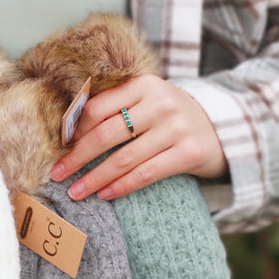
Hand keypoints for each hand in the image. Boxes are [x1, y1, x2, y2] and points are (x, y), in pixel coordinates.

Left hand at [49, 74, 227, 200]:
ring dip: (95, 178)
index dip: (75, 130)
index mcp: (143, 84)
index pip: (98, 107)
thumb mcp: (147, 101)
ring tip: (76, 192)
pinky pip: (146, 174)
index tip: (60, 147)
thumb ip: (116, 107)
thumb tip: (70, 132)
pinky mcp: (188, 153)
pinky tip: (105, 195)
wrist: (221, 128)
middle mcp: (160, 103)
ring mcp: (176, 128)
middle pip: (107, 134)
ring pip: (124, 158)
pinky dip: (122, 186)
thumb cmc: (170, 117)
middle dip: (77, 157)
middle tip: (57, 173)